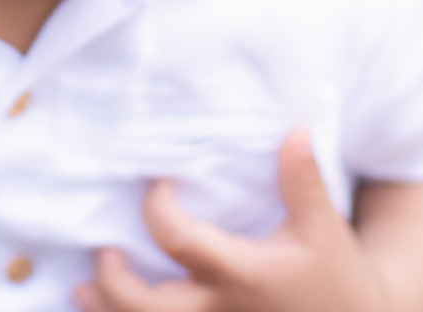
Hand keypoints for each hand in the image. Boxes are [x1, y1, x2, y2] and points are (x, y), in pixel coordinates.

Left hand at [73, 128, 390, 311]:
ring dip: (106, 310)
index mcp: (242, 275)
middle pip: (143, 307)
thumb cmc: (336, 280)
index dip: (157, 210)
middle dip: (112, 280)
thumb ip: (303, 181)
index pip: (180, 241)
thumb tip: (295, 128)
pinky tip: (109, 310)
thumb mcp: (324, 230)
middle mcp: (219, 311)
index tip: (157, 188)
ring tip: (85, 287)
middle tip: (104, 252)